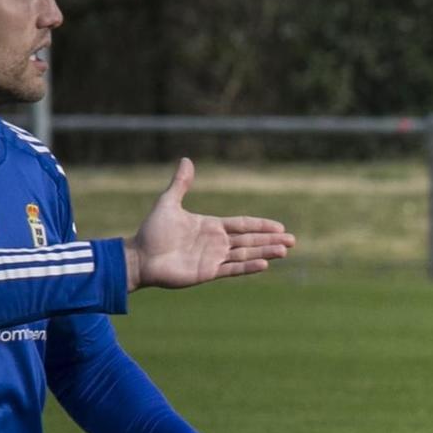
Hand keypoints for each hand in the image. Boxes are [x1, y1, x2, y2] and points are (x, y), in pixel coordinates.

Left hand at [123, 158, 293, 289]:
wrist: (140, 257)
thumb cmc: (152, 231)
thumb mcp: (168, 203)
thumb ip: (180, 184)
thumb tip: (186, 160)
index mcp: (210, 226)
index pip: (242, 225)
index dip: (260, 225)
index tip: (279, 226)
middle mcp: (216, 243)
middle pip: (249, 240)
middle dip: (271, 239)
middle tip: (293, 240)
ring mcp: (213, 259)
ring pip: (246, 254)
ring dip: (265, 252)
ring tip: (284, 250)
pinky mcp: (208, 273)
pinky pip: (232, 269)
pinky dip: (248, 267)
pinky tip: (264, 263)